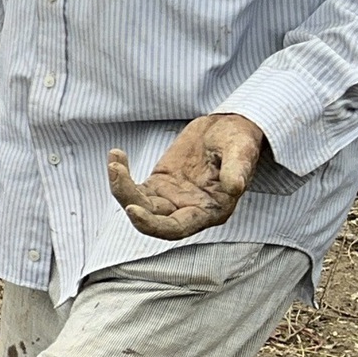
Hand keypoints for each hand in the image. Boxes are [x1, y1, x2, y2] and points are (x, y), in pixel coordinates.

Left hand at [107, 113, 265, 240]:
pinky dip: (121, 174)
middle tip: (116, 172)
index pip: (176, 228)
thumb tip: (235, 186)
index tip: (132, 209)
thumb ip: (238, 168)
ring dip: (120, 186)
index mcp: (211, 211)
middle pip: (151, 219)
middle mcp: (188, 210)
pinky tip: (116, 154)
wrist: (228, 128)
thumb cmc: (238, 140)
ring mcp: (170, 199)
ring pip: (138, 204)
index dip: (153, 225)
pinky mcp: (158, 185)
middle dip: (128, 200)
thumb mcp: (242, 150)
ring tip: (115, 161)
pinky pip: (133, 187)